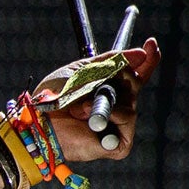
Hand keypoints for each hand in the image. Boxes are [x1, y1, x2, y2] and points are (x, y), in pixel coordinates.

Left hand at [30, 37, 160, 164]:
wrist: (38, 123)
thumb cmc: (53, 99)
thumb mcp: (81, 70)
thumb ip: (110, 61)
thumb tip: (141, 54)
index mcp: (108, 90)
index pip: (137, 74)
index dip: (147, 59)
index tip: (151, 43)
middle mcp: (116, 108)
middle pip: (135, 83)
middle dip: (120, 77)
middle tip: (101, 81)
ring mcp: (118, 127)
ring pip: (131, 102)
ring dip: (105, 100)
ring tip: (81, 107)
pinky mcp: (118, 144)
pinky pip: (127, 119)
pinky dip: (110, 115)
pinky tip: (92, 121)